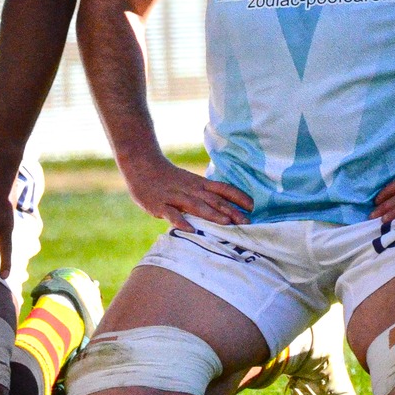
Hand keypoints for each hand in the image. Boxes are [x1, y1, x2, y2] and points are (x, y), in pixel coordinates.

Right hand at [122, 152, 250, 230]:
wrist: (141, 164)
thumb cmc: (169, 178)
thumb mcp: (190, 182)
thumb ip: (204, 194)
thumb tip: (225, 208)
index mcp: (199, 184)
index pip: (222, 189)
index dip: (237, 197)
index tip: (252, 206)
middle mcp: (190, 190)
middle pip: (213, 200)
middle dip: (230, 211)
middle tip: (247, 223)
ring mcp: (174, 197)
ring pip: (196, 206)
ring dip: (211, 215)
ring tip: (226, 224)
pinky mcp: (159, 205)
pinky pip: (171, 214)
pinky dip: (180, 221)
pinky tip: (190, 230)